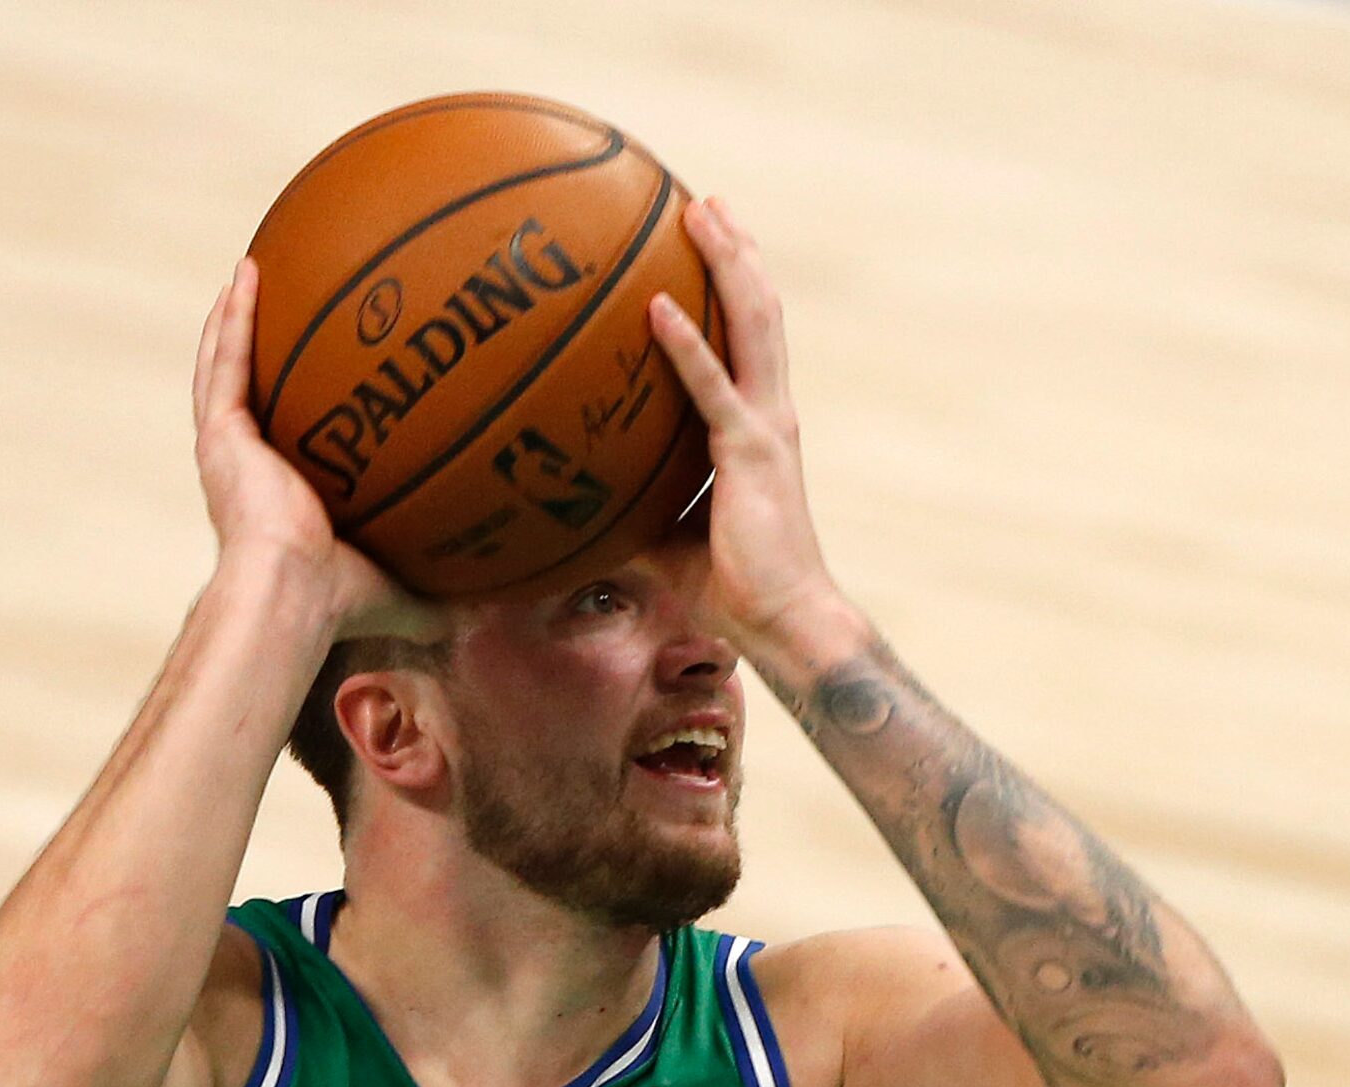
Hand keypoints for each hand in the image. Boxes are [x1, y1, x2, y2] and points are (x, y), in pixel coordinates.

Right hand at [192, 260, 428, 641]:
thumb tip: (500, 610)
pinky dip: (233, 318)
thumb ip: (446, 593)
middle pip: (251, 392)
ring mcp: (230, 448)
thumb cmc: (341, 601)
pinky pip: (225, 363)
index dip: (299, 403)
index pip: (288, 438)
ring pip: (226, 368)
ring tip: (251, 274)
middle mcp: (250, 468)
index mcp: (282, 496)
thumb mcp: (407, 590)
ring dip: (235, 320)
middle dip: (260, 347)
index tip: (322, 370)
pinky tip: (247, 274)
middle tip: (280, 300)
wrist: (293, 594)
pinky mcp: (220, 435)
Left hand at [648, 199, 841, 648]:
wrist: (782, 619)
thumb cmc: (728, 585)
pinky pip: (712, 388)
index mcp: (756, 426)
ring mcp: (766, 427)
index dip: (732, 291)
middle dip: (735, 253)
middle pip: (757, 312)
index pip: (747, 342)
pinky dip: (685, 346)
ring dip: (726, 265)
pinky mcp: (750, 453)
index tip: (707, 247)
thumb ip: (629, 507)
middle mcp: (770, 413)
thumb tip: (568, 506)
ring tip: (700, 214)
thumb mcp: (664, 535)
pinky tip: (655, 307)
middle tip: (706, 204)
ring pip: (752, 325)